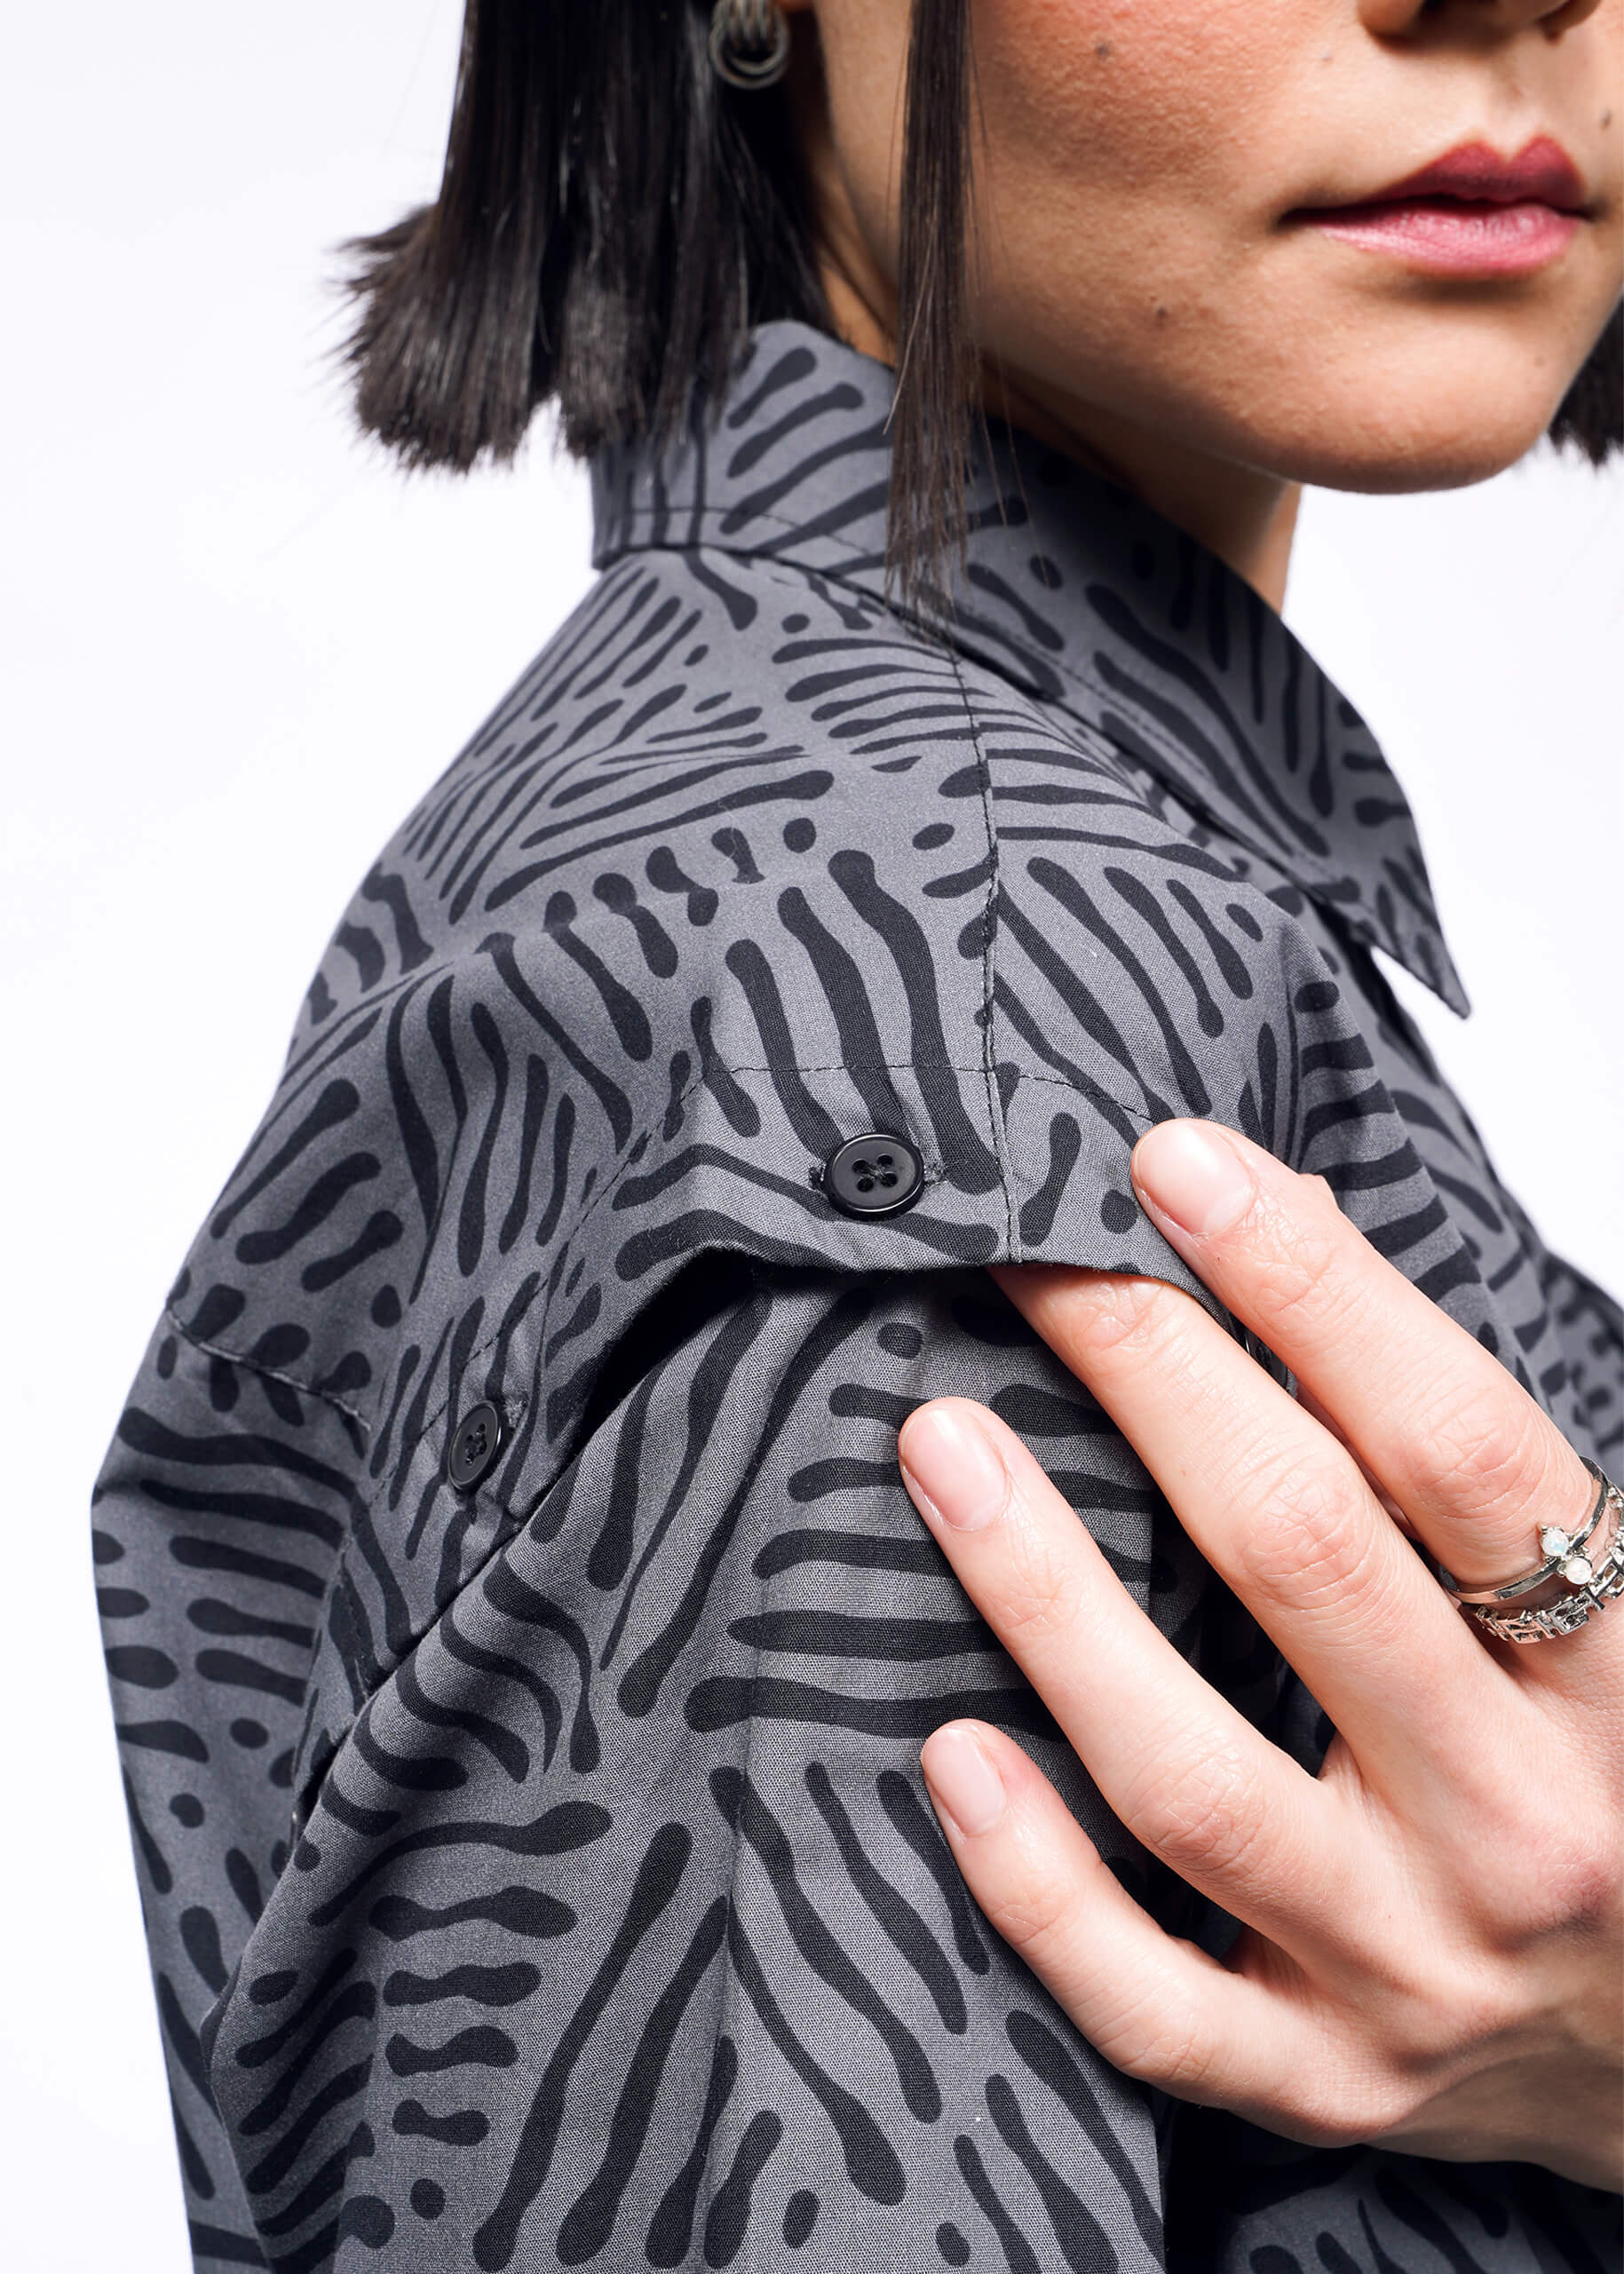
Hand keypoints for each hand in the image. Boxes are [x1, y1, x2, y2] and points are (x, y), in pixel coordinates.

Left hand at [896, 1120, 1622, 2185]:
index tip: (1178, 1166)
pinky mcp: (1324, 2080)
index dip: (1313, 1286)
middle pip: (1308, 1561)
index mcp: (1621, 1678)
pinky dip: (1037, 1885)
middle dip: (1154, 1377)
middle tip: (1037, 1259)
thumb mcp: (1611, 1614)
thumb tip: (1279, 1220)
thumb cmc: (1618, 1787)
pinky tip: (945, 1752)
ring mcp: (1414, 1968)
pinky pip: (1150, 2003)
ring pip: (1193, 1776)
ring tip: (937, 1442)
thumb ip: (1463, 1454)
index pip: (1459, 1446)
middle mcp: (1521, 1823)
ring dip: (1046, 1594)